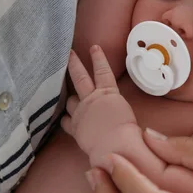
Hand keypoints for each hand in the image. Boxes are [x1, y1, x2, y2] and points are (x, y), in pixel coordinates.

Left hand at [61, 47, 135, 163]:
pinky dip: (66, 120)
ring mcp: (81, 113)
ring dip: (71, 99)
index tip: (94, 47)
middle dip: (74, 63)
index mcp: (108, 94)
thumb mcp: (125, 113)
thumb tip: (113, 110)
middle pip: (80, 77)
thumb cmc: (127, 131)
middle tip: (68, 53)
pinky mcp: (74, 127)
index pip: (103, 71)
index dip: (98, 58)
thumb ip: (116, 107)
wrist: (115, 145)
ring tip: (69, 97)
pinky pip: (65, 121)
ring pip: (70, 100)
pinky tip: (67, 120)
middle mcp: (92, 100)